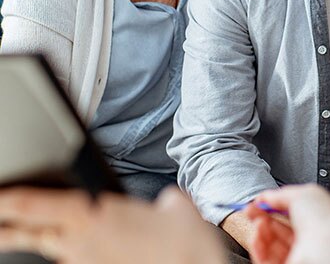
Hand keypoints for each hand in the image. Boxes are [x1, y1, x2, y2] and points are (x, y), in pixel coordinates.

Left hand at [0, 186, 223, 263]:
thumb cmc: (184, 246)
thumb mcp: (178, 208)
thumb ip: (167, 202)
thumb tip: (168, 204)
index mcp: (97, 216)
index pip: (41, 206)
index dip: (12, 200)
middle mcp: (85, 243)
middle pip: (33, 233)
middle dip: (8, 228)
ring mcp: (89, 263)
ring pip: (52, 248)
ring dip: (34, 239)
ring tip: (11, 235)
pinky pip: (74, 260)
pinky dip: (69, 252)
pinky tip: (74, 249)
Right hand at [246, 184, 329, 263]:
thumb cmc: (324, 219)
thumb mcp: (303, 193)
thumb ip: (281, 193)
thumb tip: (266, 196)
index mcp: (315, 221)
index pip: (289, 215)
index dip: (271, 207)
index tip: (259, 201)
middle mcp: (307, 241)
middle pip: (277, 231)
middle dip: (262, 218)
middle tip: (253, 210)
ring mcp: (297, 256)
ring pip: (268, 246)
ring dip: (258, 231)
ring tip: (257, 221)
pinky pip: (264, 261)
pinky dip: (256, 247)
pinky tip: (257, 235)